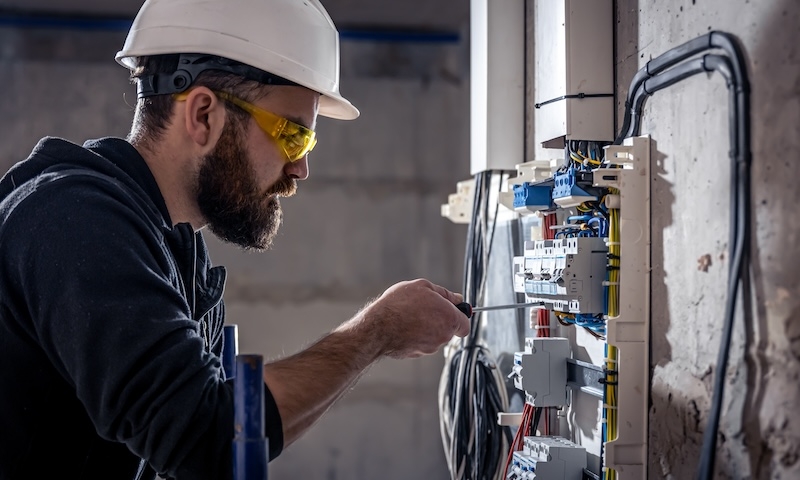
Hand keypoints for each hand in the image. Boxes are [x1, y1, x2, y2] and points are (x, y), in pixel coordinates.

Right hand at [355, 278, 469, 358]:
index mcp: (450, 319)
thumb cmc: (399, 305)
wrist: (378, 327)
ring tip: (410, 316)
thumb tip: (457, 298)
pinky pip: (420, 343)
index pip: (465, 325)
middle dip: (439, 320)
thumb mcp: (423, 287)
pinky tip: (403, 326)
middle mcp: (443, 336)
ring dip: (426, 327)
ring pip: (433, 337)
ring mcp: (430, 348)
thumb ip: (444, 293)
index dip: (459, 317)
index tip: (451, 312)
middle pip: (448, 330)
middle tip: (423, 308)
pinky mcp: (416, 354)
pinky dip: (415, 336)